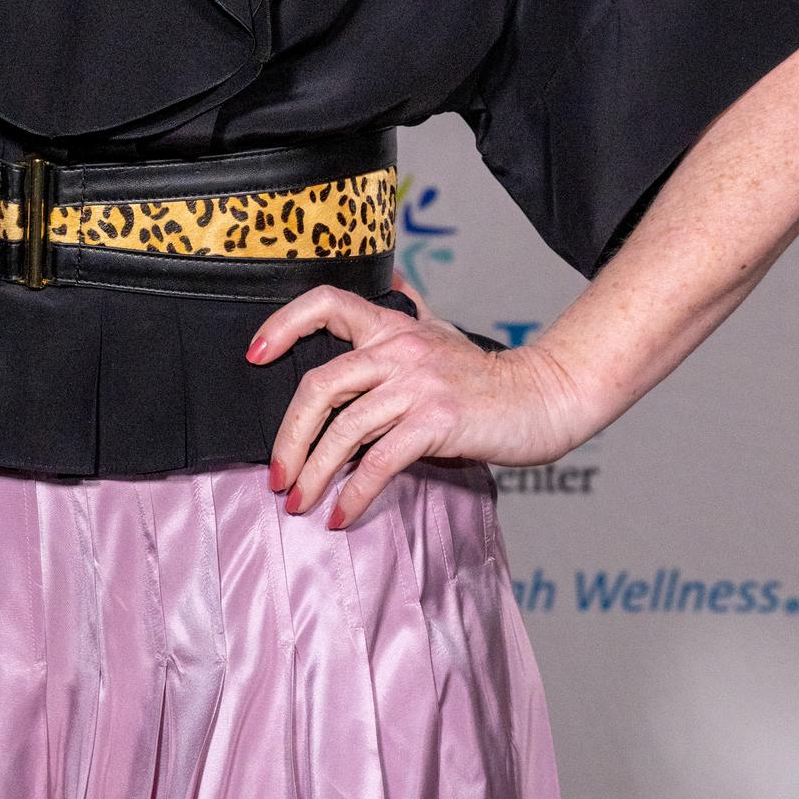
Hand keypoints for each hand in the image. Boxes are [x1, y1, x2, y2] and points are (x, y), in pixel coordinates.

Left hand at [249, 273, 595, 529]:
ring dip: (314, 474)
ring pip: (344, 428)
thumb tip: (386, 283)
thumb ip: (405, 316)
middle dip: (289, 436)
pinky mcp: (438, 421)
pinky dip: (354, 493)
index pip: (327, 302)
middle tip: (277, 475)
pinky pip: (380, 461)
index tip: (254, 356)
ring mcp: (419, 383)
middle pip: (320, 384)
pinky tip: (342, 515)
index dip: (283, 324)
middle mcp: (401, 348)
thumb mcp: (439, 333)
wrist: (544, 398)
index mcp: (394, 326)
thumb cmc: (486, 377)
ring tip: (299, 503)